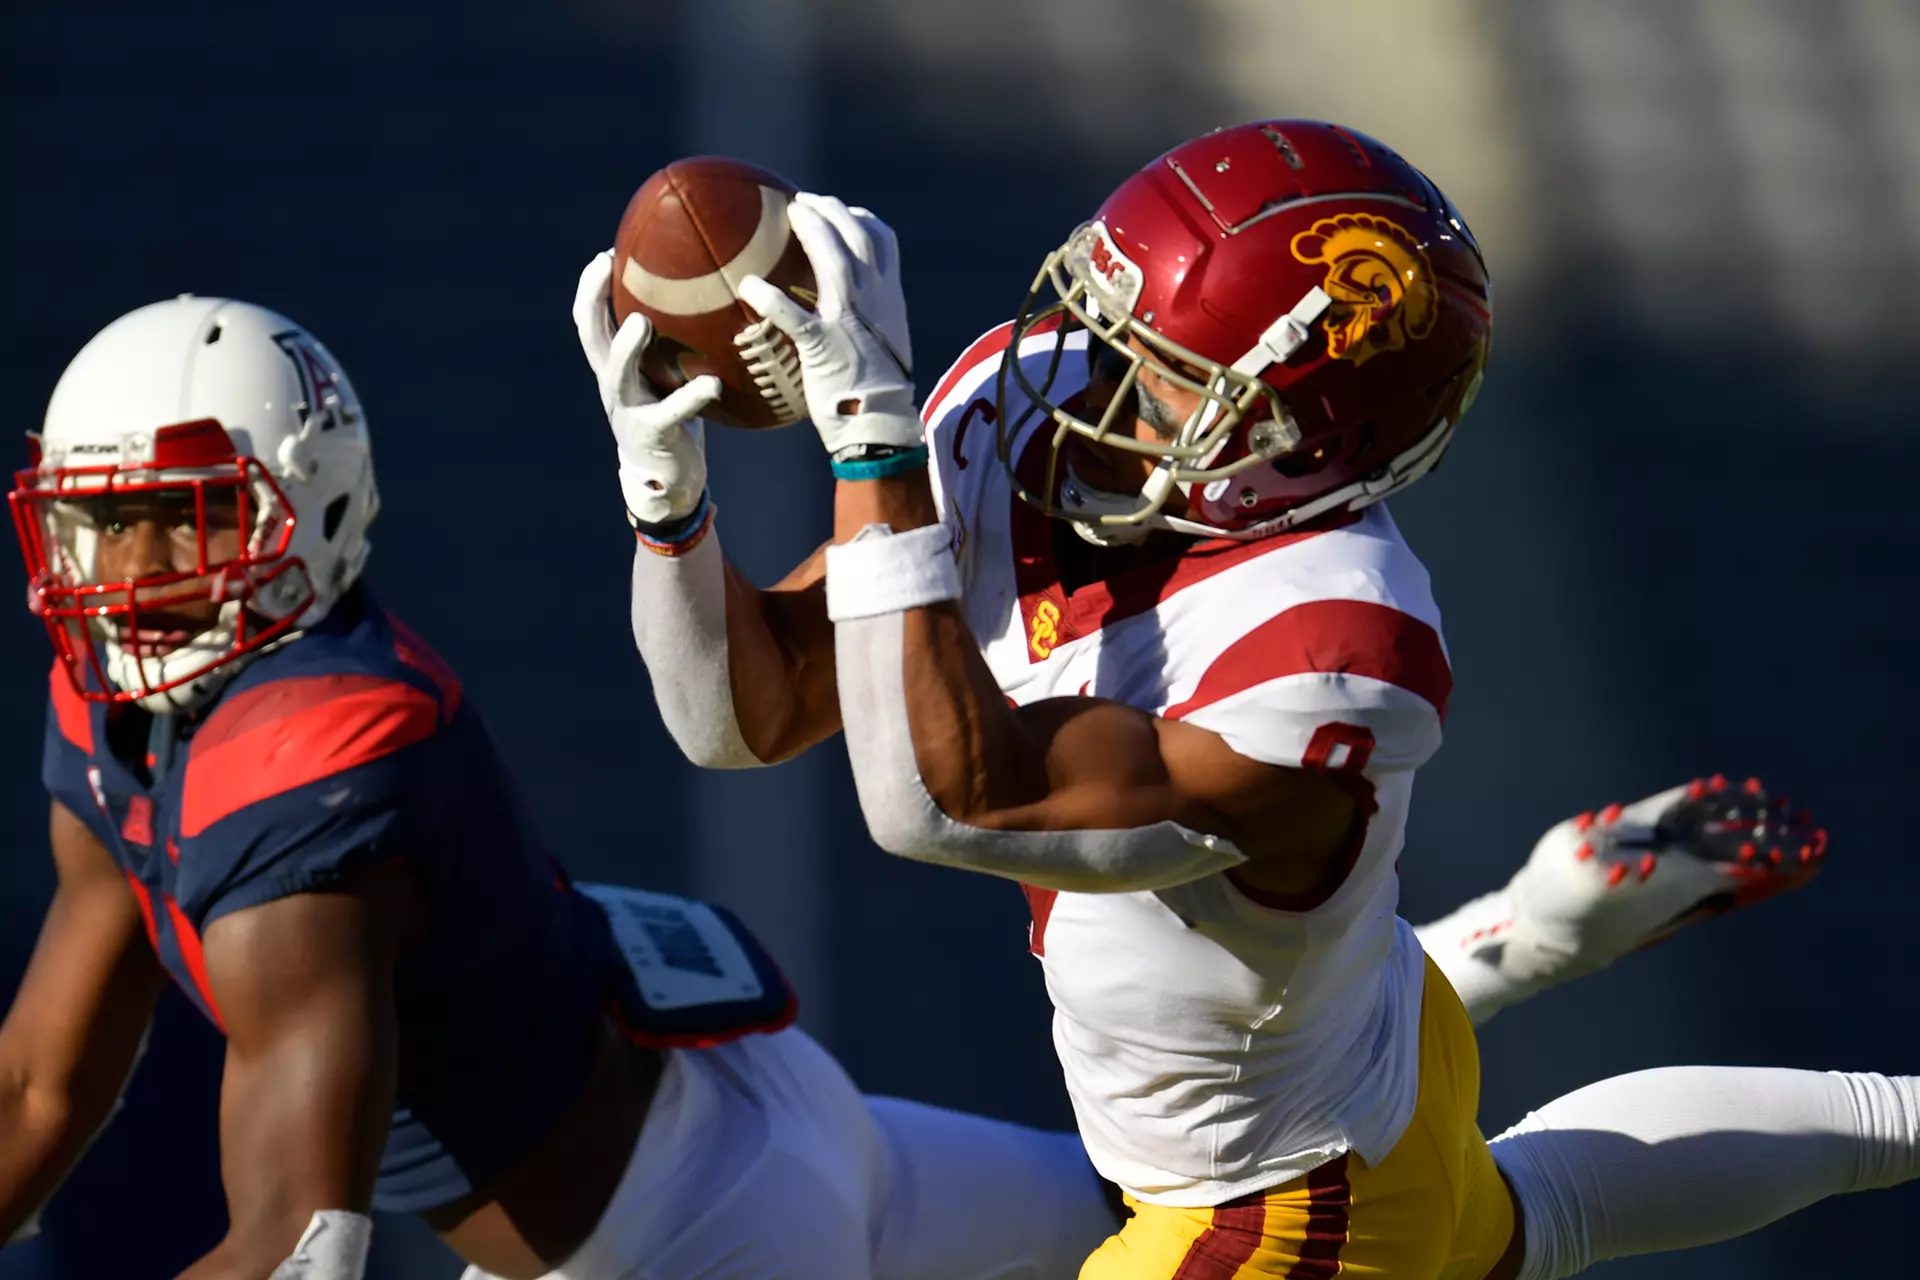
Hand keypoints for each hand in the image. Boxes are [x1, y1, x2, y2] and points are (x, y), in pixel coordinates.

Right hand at [573, 251, 721, 525]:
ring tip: (642, 321)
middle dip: (592, 298)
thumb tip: (708, 296)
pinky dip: (693, 397)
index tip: (606, 253)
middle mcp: (613, 383)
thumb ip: (674, 345)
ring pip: (617, 372)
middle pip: (590, 335)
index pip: (590, 318)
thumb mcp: (666, 377)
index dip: (590, 285)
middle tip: (605, 265)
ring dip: (627, 346)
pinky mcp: (654, 433)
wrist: (667, 480)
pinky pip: (672, 412)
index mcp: (614, 365)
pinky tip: (712, 384)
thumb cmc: (672, 417)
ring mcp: (628, 409)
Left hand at [737, 195, 922, 459]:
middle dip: (832, 209)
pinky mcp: (824, 344)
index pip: (884, 241)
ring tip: (791, 213)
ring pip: (835, 259)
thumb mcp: (881, 349)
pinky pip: (793, 314)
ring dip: (812, 230)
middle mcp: (874, 300)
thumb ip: (864, 325)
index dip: (862, 218)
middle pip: (858, 235)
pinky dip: (770, 297)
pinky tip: (748, 286)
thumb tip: (840, 322)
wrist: (881, 427)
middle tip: (804, 201)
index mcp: (888, 299)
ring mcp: (850, 319)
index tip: (844, 211)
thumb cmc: (877, 397)